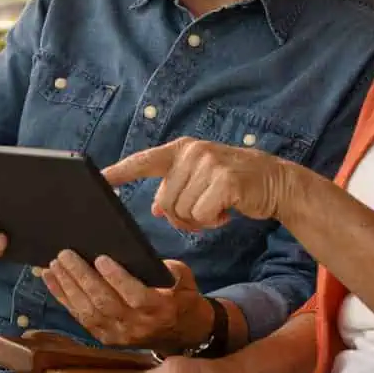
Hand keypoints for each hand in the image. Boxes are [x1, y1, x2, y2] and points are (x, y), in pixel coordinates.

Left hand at [39, 253, 209, 350]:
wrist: (183, 334)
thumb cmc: (181, 297)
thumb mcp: (183, 278)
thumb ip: (165, 267)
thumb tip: (134, 253)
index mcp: (160, 309)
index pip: (135, 295)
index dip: (116, 277)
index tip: (100, 257)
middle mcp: (137, 326)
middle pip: (104, 302)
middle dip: (82, 277)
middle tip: (66, 255)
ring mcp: (119, 335)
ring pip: (88, 312)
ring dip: (68, 287)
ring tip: (54, 265)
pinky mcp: (105, 338)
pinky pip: (81, 318)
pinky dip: (64, 298)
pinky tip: (52, 280)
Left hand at [102, 137, 291, 232]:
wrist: (276, 182)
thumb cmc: (234, 184)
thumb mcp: (201, 180)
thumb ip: (176, 189)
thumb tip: (158, 209)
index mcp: (180, 150)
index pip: (142, 161)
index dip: (119, 173)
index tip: (97, 180)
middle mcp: (192, 152)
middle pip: (165, 202)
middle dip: (183, 216)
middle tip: (206, 209)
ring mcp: (208, 163)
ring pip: (182, 212)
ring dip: (199, 220)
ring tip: (218, 207)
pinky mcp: (224, 180)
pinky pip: (201, 215)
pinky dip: (213, 221)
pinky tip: (228, 210)